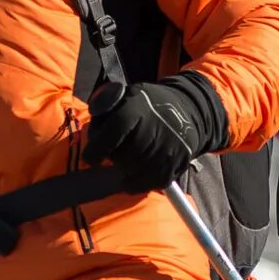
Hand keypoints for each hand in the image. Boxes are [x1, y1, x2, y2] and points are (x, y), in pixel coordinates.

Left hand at [82, 72, 227, 190]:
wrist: (188, 110)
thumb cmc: (148, 105)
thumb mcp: (126, 95)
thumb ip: (106, 111)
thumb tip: (94, 134)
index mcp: (138, 108)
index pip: (114, 131)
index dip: (97, 149)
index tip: (90, 159)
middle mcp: (155, 128)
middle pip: (123, 156)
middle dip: (113, 158)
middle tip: (114, 154)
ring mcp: (168, 148)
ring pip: (134, 172)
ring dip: (124, 170)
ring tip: (125, 161)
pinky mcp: (176, 164)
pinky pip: (150, 184)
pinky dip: (137, 184)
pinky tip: (133, 176)